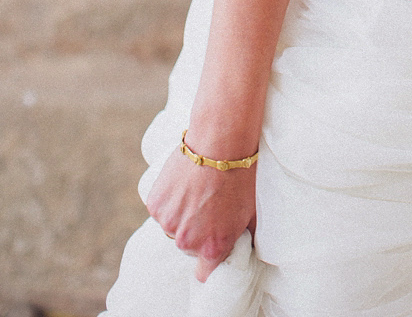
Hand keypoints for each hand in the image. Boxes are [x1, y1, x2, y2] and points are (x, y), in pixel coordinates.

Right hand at [145, 146, 257, 281]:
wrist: (220, 142)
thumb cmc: (241, 175)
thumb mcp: (251, 212)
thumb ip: (245, 236)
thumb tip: (247, 244)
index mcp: (213, 248)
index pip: (204, 274)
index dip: (208, 262)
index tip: (211, 247)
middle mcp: (188, 241)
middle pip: (189, 246)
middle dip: (197, 231)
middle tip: (208, 205)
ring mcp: (169, 223)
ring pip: (173, 227)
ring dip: (181, 215)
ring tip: (196, 190)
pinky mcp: (155, 205)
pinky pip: (161, 209)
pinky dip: (169, 199)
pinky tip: (183, 182)